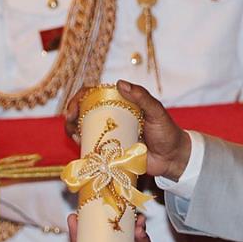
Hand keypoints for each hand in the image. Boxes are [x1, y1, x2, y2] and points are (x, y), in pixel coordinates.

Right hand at [63, 82, 189, 180]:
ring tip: (74, 135)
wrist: (173, 158)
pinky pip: (91, 148)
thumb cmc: (167, 131)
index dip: (79, 99)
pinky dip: (82, 147)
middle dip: (70, 115)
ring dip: (72, 130)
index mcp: (120, 104)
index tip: (74, 108)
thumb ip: (142, 97)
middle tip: (70, 122)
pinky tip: (80, 147)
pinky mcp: (109, 152)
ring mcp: (109, 135)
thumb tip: (119, 83)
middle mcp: (111, 117)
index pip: (93, 95)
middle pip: (83, 112)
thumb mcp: (156, 112)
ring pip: (83, 129)